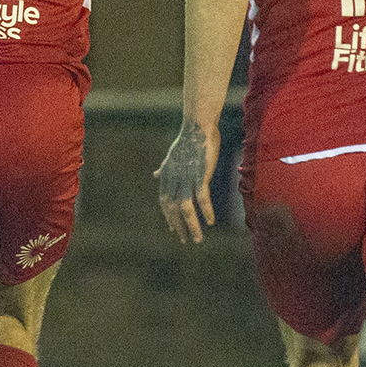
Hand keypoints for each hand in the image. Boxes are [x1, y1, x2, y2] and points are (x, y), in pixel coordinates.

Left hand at [156, 121, 217, 243]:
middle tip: (185, 240)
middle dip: (178, 226)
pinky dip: (206, 211)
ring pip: (186, 208)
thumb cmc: (188, 140)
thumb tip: (155, 175)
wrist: (198, 126)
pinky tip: (210, 222)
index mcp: (167, 175)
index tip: (174, 229)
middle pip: (173, 209)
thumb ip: (164, 169)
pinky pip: (202, 198)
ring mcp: (186, 178)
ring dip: (191, 226)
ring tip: (197, 239)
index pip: (164, 202)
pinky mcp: (200, 175)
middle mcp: (174, 179)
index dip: (168, 216)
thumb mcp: (171, 157)